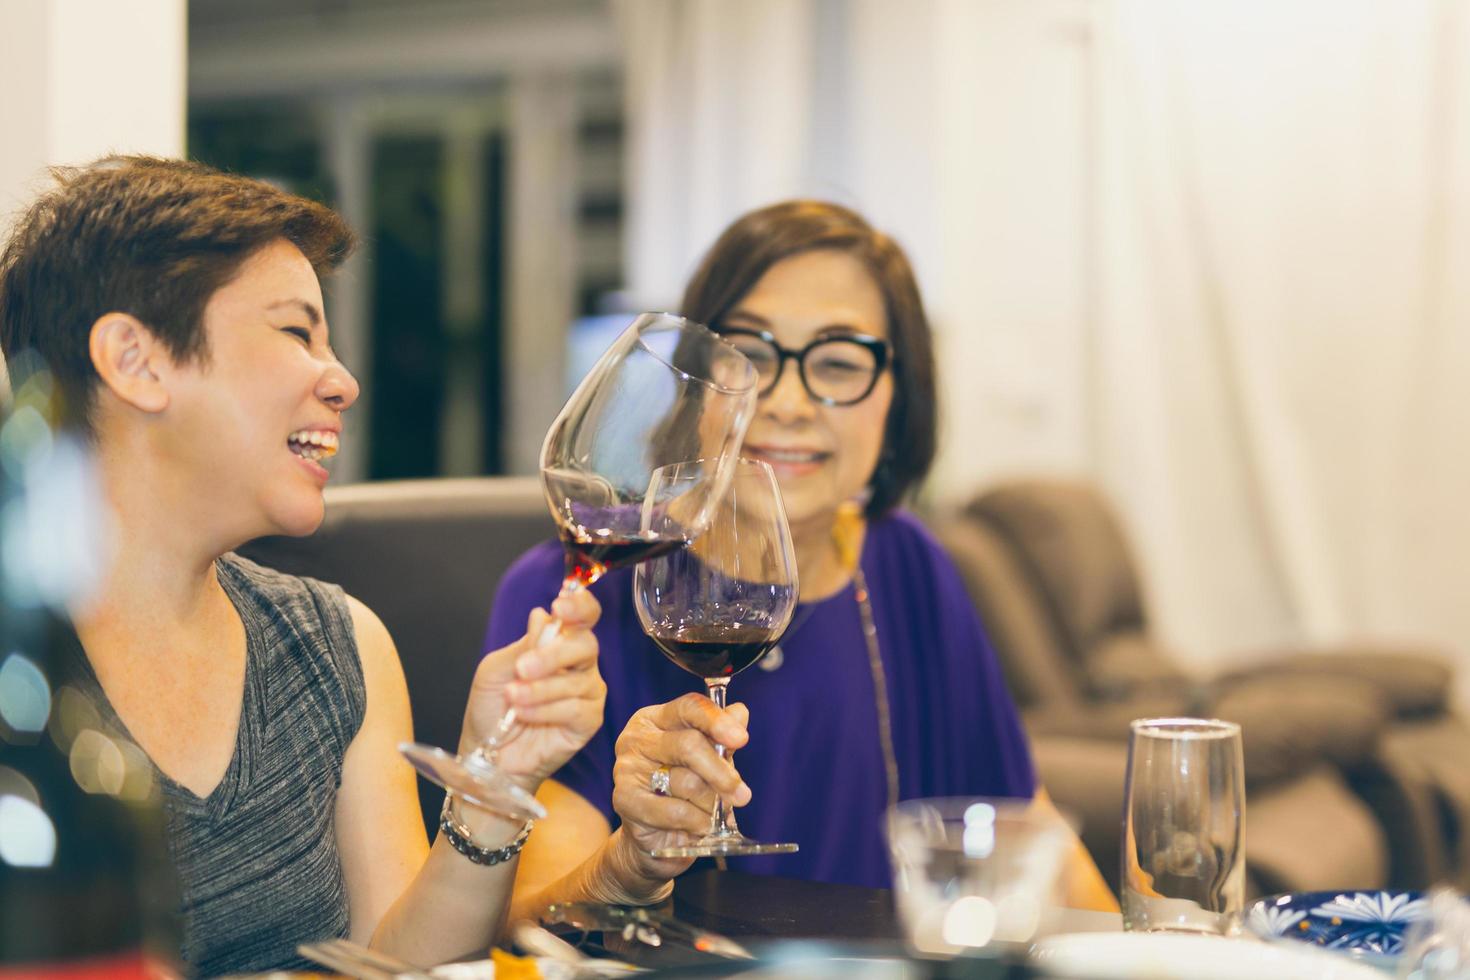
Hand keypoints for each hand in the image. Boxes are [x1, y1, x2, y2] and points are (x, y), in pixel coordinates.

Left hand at [459, 588, 605, 794]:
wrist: (487, 752)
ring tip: (512, 699)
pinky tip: (524, 715)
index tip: (560, 605)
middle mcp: (579, 664)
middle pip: (586, 645)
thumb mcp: (496, 669)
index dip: (579, 606)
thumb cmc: (491, 708)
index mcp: (559, 643)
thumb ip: (522, 646)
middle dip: (554, 655)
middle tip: (523, 668)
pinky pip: (575, 709)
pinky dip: (545, 710)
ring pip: (576, 681)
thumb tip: (543, 616)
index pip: (583, 616)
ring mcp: (588, 693)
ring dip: (539, 690)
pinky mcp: (589, 721)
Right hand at [609, 693, 751, 881]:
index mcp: (656, 718)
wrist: (656, 835)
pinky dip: (696, 821)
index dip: (716, 721)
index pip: (689, 707)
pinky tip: (699, 824)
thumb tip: (739, 713)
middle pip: (689, 745)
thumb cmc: (684, 789)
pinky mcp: (625, 800)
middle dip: (721, 772)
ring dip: (710, 803)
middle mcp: (637, 738)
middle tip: (743, 795)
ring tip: (711, 812)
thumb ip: (722, 737)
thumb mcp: (708, 759)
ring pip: (687, 782)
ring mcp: (627, 768)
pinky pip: (675, 811)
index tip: (741, 739)